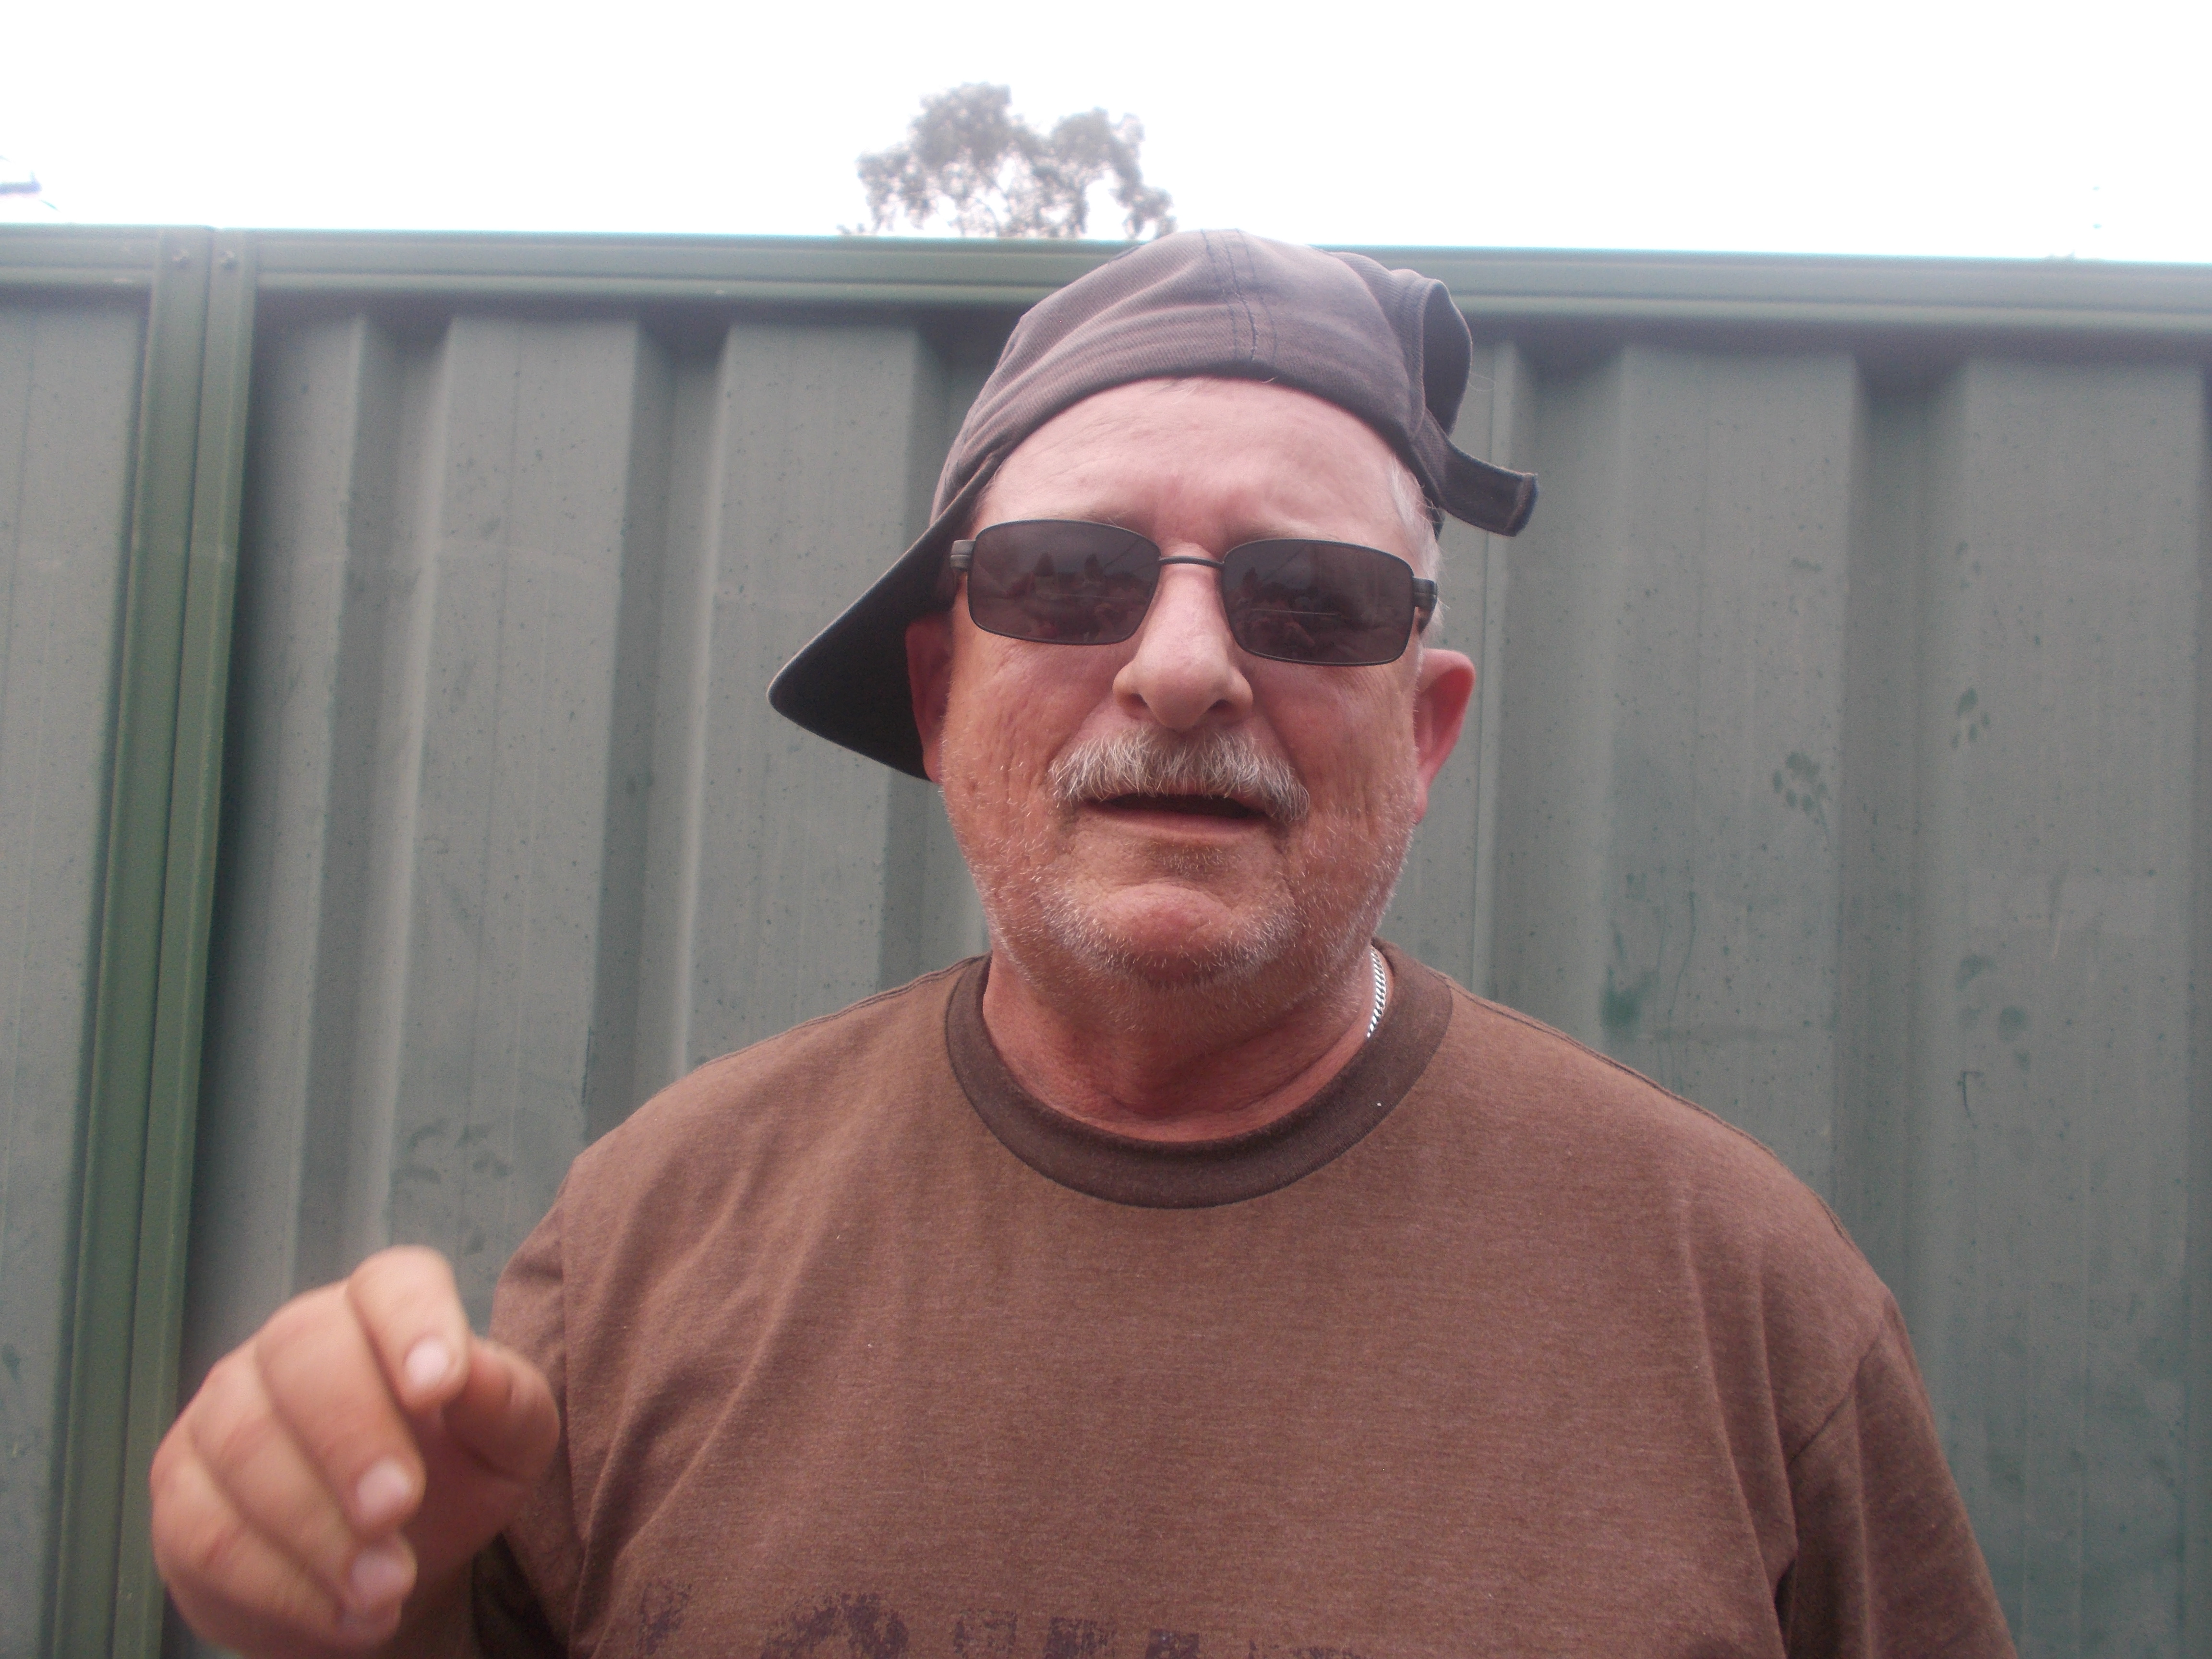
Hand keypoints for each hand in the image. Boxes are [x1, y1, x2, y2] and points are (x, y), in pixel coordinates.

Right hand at [150, 1247, 558, 1656]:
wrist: (384, 1562)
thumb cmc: (455, 1477)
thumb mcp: (508, 1446)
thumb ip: (505, 1402)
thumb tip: (468, 1372)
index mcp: (383, 1310)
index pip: (390, 1284)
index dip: (412, 1325)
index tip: (438, 1388)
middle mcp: (294, 1341)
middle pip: (302, 1354)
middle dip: (351, 1438)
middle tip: (398, 1511)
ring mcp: (224, 1409)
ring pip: (246, 1447)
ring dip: (318, 1530)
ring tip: (385, 1589)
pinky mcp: (182, 1489)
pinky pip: (208, 1531)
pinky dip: (281, 1585)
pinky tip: (345, 1617)